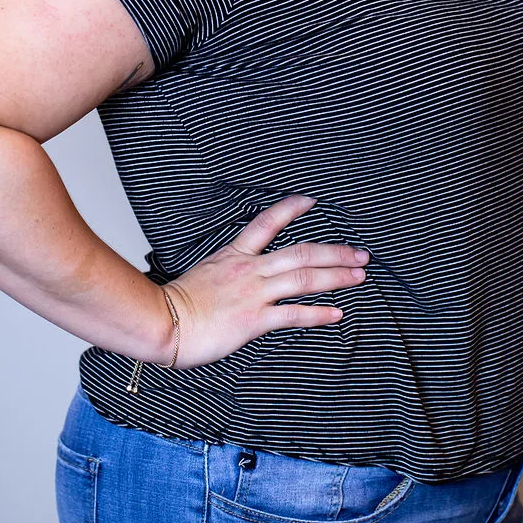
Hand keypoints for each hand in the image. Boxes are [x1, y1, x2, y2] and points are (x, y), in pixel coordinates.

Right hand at [163, 194, 365, 369]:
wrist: (162, 321)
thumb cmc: (175, 303)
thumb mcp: (203, 274)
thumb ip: (227, 273)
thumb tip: (240, 279)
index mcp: (235, 255)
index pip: (267, 223)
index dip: (291, 209)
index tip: (311, 201)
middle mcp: (249, 270)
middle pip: (301, 252)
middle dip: (335, 252)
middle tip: (360, 254)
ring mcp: (253, 293)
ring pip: (304, 278)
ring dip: (336, 276)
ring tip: (358, 276)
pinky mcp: (254, 319)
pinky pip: (294, 314)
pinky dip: (318, 313)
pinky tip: (337, 313)